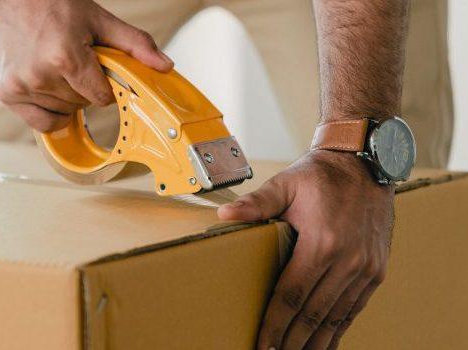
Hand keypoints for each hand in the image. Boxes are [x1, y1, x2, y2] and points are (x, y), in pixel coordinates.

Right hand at [0, 0, 172, 131]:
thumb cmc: (52, 5)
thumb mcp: (99, 19)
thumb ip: (135, 44)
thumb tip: (164, 66)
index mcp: (65, 56)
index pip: (102, 97)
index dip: (104, 85)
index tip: (96, 69)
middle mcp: (40, 75)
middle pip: (82, 105)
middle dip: (84, 88)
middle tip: (73, 61)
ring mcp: (20, 86)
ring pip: (63, 113)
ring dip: (66, 97)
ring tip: (56, 68)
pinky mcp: (7, 94)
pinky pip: (41, 123)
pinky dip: (49, 112)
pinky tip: (47, 89)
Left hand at [218, 150, 393, 349]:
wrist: (365, 162)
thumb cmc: (320, 174)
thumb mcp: (286, 183)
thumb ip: (257, 203)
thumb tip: (225, 214)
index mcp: (322, 242)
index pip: (292, 295)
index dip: (275, 324)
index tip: (262, 344)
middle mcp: (348, 260)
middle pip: (314, 313)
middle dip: (292, 341)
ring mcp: (365, 268)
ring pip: (336, 316)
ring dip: (316, 342)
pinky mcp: (376, 270)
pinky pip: (354, 308)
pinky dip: (339, 329)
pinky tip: (325, 343)